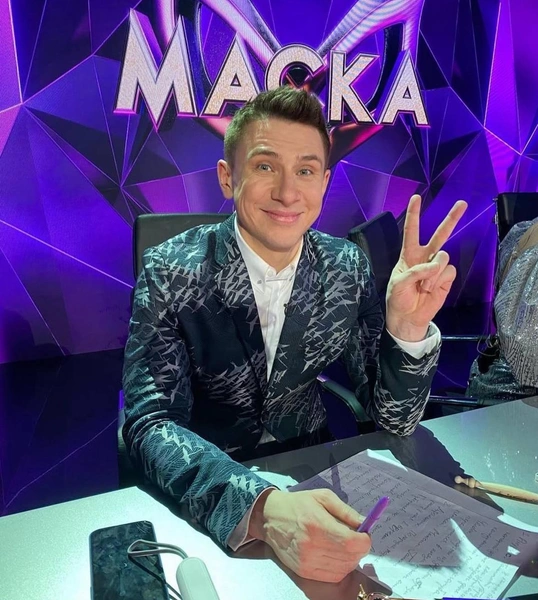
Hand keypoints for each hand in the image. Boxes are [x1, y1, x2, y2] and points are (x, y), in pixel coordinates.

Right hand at [248, 488, 370, 581]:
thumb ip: (345, 510)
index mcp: (317, 524)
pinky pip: (332, 576)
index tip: (364, 534)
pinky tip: (335, 555)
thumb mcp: (323, 497)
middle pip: (350, 557)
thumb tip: (364, 523)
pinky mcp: (304, 572)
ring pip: (343, 569)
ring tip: (343, 545)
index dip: (364, 540)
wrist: (271, 517)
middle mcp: (312, 546)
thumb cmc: (298, 504)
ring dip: (350, 559)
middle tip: (354, 538)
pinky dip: (340, 568)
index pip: (352, 543)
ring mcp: (307, 562)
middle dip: (359, 548)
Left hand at [386, 194, 467, 340]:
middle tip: (462, 203)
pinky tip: (430, 288)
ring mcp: (437, 267)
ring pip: (443, 256)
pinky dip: (439, 279)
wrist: (408, 317)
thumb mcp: (398, 284)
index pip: (411, 231)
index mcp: (409, 254)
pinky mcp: (447, 277)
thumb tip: (435, 265)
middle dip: (452, 219)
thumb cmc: (398, 298)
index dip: (414, 214)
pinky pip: (448, 270)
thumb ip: (415, 271)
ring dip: (432, 272)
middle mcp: (425, 256)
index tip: (416, 197)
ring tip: (423, 286)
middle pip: (440, 234)